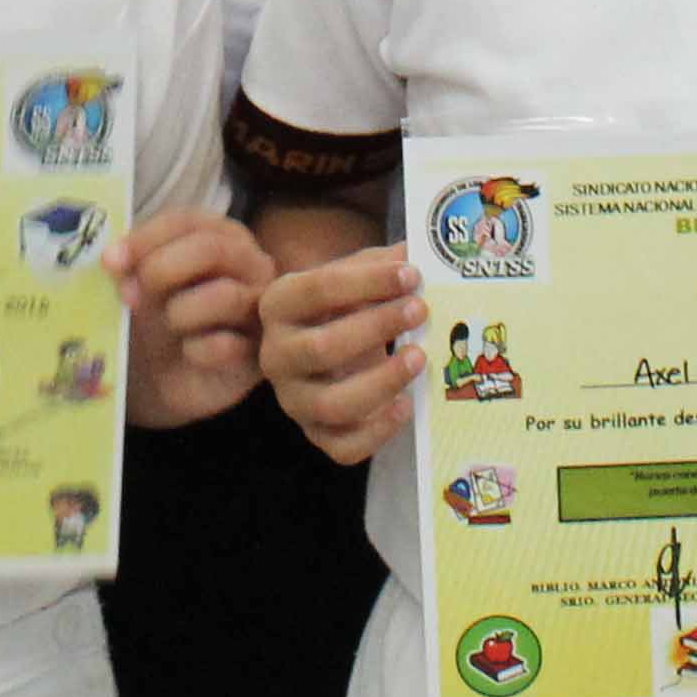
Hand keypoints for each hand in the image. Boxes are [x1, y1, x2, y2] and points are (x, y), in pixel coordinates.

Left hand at [109, 209, 278, 426]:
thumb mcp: (143, 285)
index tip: (110, 261)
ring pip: (226, 295)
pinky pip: (227, 345)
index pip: (187, 221)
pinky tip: (188, 353)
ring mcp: (260, 309)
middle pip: (211, 248)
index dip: (146, 238)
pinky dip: (197, 350)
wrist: (175, 378)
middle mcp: (251, 265)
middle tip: (129, 295)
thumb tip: (114, 259)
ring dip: (180, 312)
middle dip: (161, 269)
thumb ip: (132, 265)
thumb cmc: (162, 319)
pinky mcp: (258, 354)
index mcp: (222, 236)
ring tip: (167, 325)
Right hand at [258, 243, 425, 464]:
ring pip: (331, 404)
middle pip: (321, 348)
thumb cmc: (342, 305)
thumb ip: (383, 264)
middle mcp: (275, 355)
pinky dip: (378, 431)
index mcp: (278, 304)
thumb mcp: (354, 276)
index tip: (411, 274)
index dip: (367, 282)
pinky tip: (407, 405)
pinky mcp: (316, 435)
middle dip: (376, 328)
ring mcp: (293, 400)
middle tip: (420, 311)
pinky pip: (343, 447)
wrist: (324, 343)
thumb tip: (421, 249)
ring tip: (419, 358)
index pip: (318, 290)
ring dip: (381, 381)